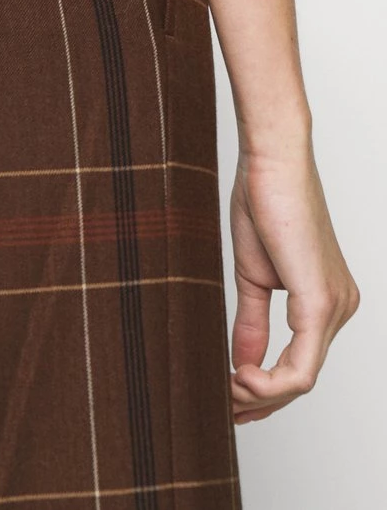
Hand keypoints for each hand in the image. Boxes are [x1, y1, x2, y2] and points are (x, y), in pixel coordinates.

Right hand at [229, 137, 359, 422]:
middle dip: (261, 401)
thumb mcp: (252, 275)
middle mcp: (341, 306)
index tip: (230, 395)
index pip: (301, 363)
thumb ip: (251, 321)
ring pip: (302, 378)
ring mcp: (336, 305)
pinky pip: (303, 365)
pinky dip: (270, 382)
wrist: (270, 162)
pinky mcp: (320, 301)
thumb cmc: (263, 201)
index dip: (265, 390)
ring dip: (261, 394)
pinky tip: (243, 378)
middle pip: (302, 378)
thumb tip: (243, 362)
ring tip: (228, 390)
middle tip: (226, 405)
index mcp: (326, 299)